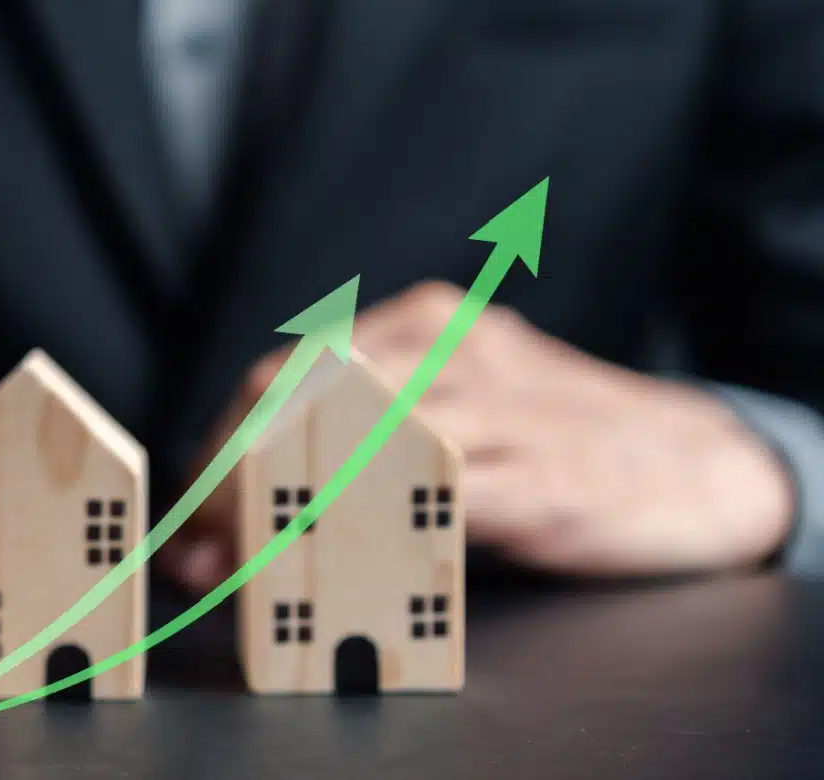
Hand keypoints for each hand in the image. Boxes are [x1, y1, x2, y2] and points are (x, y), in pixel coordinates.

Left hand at [159, 281, 794, 592]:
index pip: (288, 372)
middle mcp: (450, 351)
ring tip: (246, 559)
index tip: (190, 503)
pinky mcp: (536, 477)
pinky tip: (337, 559)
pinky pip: (435, 496)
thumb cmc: (552, 436)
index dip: (223, 440)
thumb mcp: (455, 411)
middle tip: (204, 541)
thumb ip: (362, 443)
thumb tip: (246, 512)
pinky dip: (372, 530)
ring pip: (357, 439)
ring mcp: (495, 409)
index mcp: (421, 326)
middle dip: (237, 472)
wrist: (696, 460)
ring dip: (286, 505)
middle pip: (304, 397)